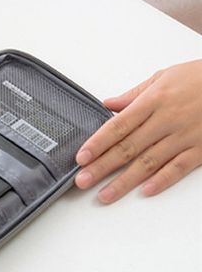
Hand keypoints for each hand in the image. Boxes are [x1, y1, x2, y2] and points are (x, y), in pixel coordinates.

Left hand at [74, 59, 201, 202]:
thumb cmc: (199, 78)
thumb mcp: (163, 77)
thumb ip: (134, 94)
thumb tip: (108, 104)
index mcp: (153, 101)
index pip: (118, 126)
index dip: (97, 143)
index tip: (81, 157)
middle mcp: (166, 120)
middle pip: (128, 148)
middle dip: (102, 166)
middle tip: (83, 180)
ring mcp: (184, 137)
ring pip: (149, 163)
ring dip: (124, 181)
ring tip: (105, 194)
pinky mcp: (201, 149)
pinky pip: (179, 168)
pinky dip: (162, 180)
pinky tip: (145, 191)